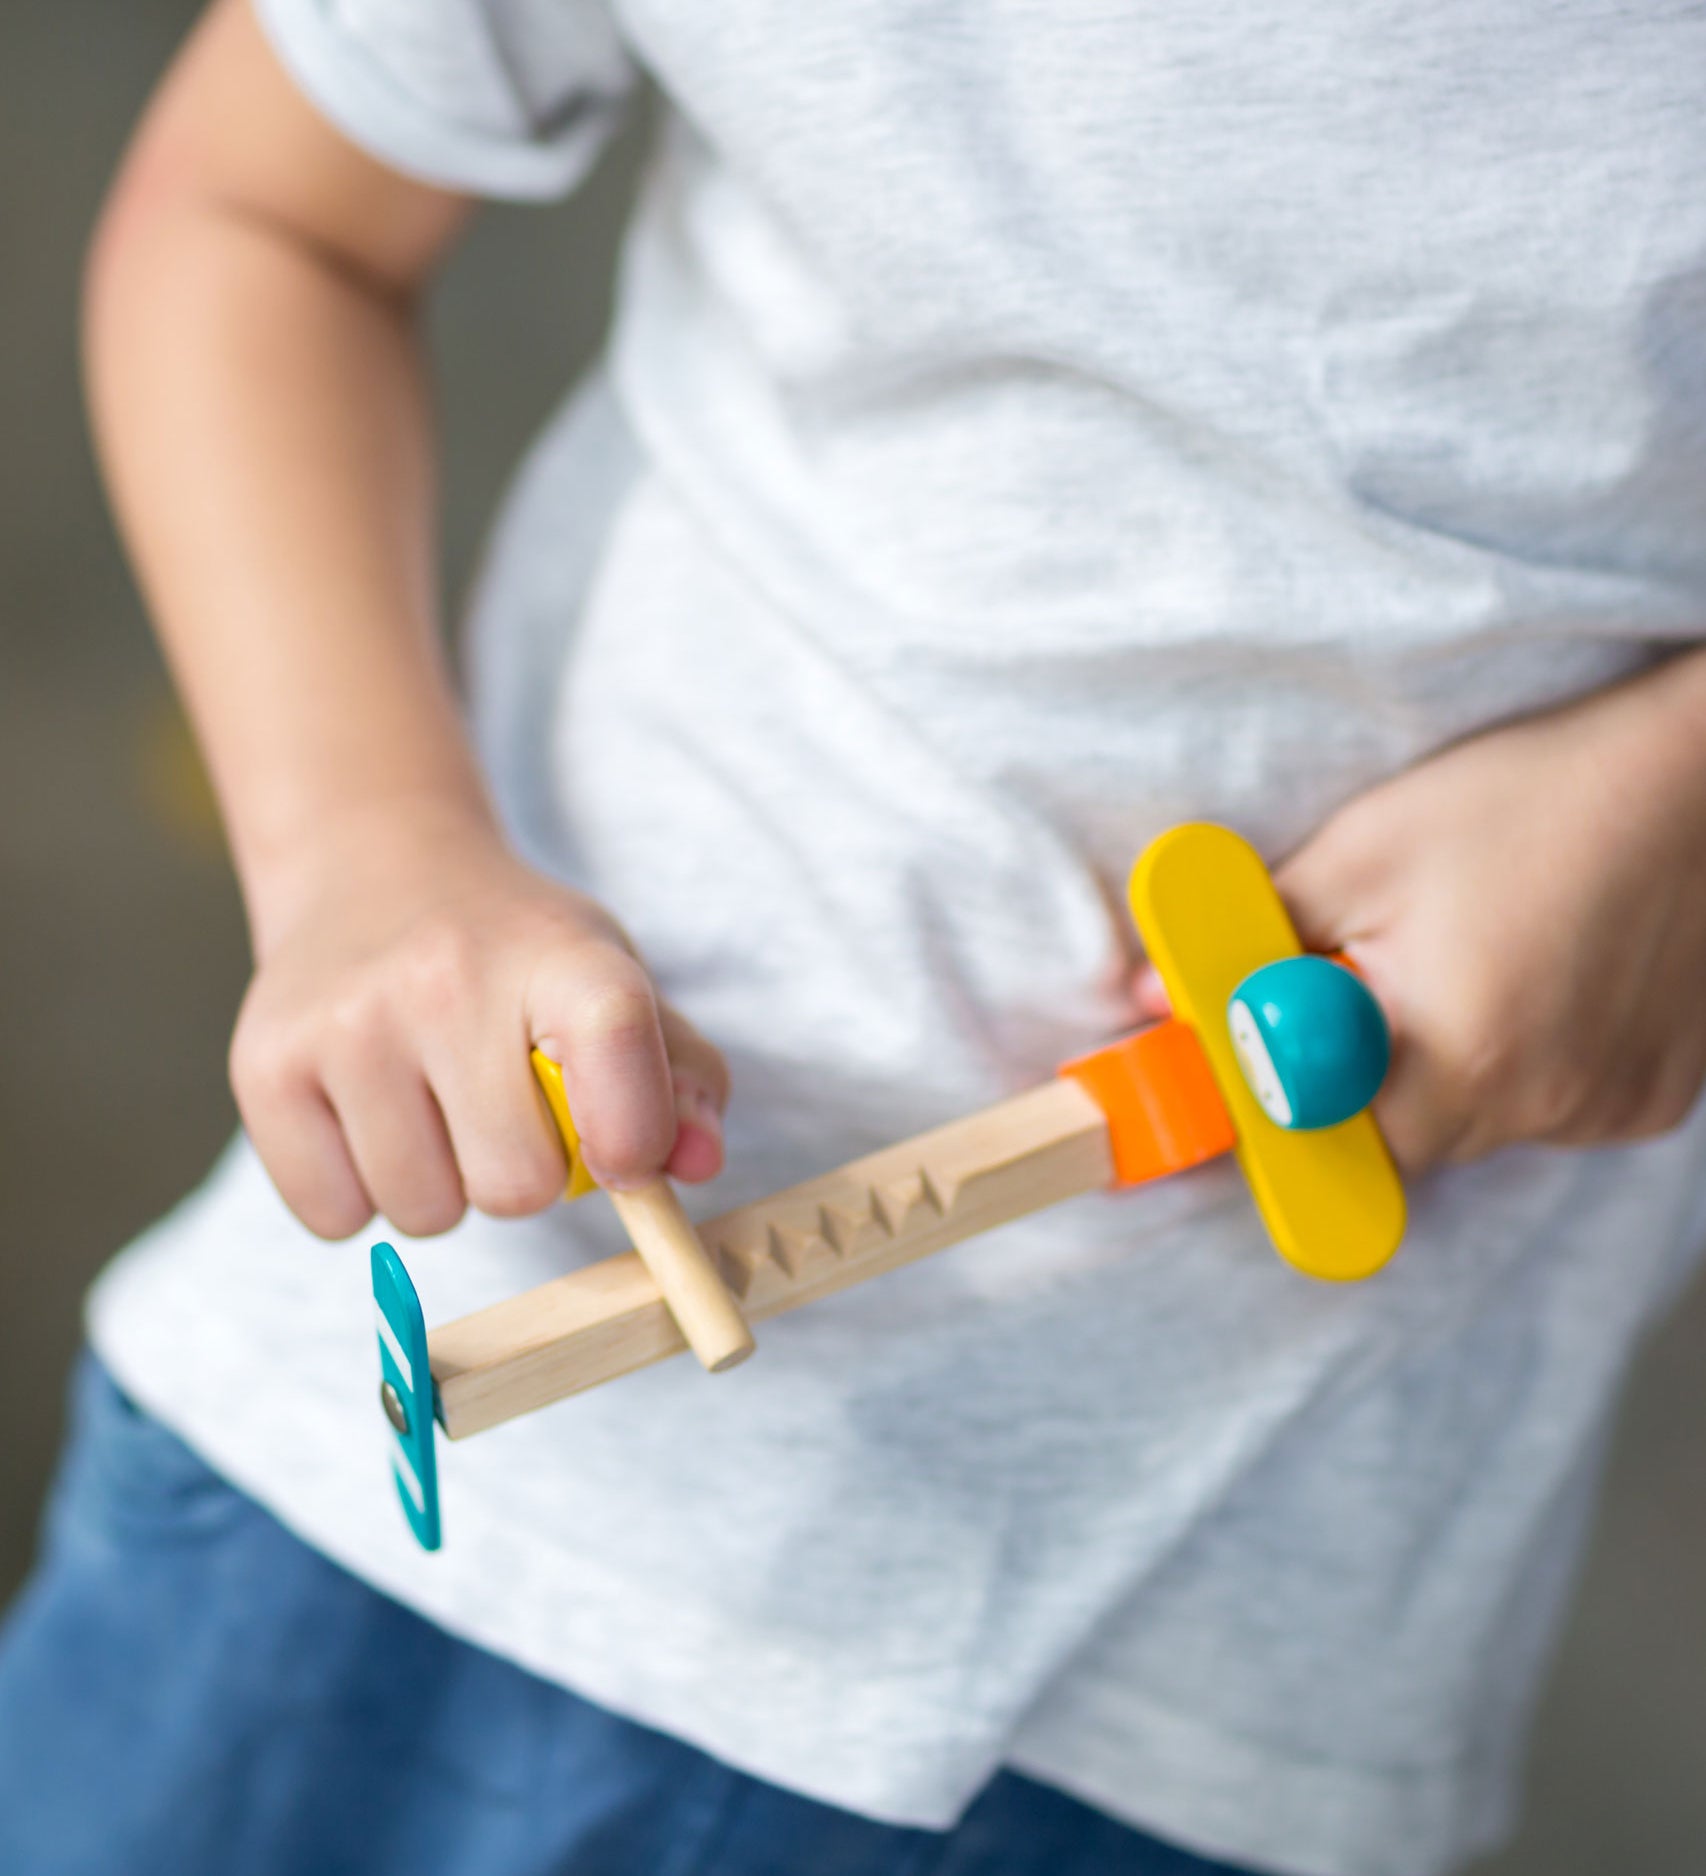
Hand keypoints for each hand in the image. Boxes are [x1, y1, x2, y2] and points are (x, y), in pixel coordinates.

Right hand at [230, 802, 727, 1238]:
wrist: (372, 869)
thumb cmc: (513, 951)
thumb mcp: (613, 979)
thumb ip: (681, 1076)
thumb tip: (697, 1163)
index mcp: (559, 954)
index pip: (618, 1044)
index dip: (633, 1131)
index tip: (625, 1156)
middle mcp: (445, 978)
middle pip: (514, 1186)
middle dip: (520, 1172)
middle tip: (500, 1104)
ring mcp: (344, 1022)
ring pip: (422, 1211)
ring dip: (440, 1185)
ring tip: (432, 1102)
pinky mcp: (264, 1067)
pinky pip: (336, 1216)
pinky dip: (361, 1192)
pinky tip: (370, 1115)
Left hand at [1135, 655, 1705, 1173]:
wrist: (1699, 779)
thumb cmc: (1527, 798)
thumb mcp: (1367, 848)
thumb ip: (1258, 938)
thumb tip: (1150, 996)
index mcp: (1458, 1052)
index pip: (1326, 1143)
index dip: (1278, 1105)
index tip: (1252, 1070)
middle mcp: (1539, 1105)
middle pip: (1400, 1140)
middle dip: (1363, 1075)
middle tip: (1372, 981)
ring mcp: (1604, 1111)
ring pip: (1475, 1123)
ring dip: (1448, 1065)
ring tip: (1474, 955)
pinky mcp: (1653, 1101)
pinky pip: (1551, 1107)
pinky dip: (1526, 1061)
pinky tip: (1542, 975)